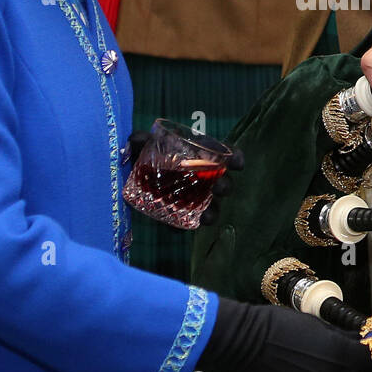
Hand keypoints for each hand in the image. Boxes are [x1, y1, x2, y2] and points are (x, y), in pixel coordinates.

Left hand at [125, 129, 241, 227]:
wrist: (133, 175)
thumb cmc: (148, 154)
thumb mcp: (144, 144)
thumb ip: (141, 140)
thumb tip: (135, 140)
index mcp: (200, 156)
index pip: (225, 155)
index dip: (235, 158)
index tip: (237, 164)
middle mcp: (203, 178)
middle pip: (223, 183)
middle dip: (225, 186)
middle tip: (218, 188)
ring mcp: (194, 198)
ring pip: (212, 207)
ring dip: (213, 212)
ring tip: (207, 217)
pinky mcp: (181, 213)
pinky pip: (188, 223)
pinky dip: (183, 228)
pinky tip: (176, 231)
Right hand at [199, 298, 371, 371]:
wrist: (252, 342)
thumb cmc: (284, 324)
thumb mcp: (319, 324)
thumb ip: (343, 336)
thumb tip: (360, 339)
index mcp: (341, 353)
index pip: (371, 360)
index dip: (371, 352)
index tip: (367, 347)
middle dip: (365, 371)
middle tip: (358, 360)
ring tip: (344, 371)